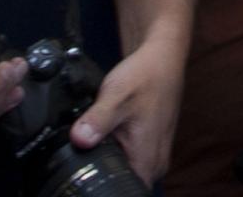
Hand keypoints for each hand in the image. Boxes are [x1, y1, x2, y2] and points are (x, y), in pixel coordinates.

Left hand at [70, 38, 184, 181]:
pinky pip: (127, 157)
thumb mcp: (116, 97)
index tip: (87, 159)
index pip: (117, 192)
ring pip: (121, 168)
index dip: (96, 181)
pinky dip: (115, 146)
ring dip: (107, 154)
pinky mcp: (149, 147)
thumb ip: (97, 120)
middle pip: (118, 180)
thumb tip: (79, 139)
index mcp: (147, 162)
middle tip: (94, 137)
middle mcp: (153, 165)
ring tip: (104, 129)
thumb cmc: (146, 77)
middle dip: (100, 165)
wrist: (162, 59)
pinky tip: (111, 128)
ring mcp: (153, 156)